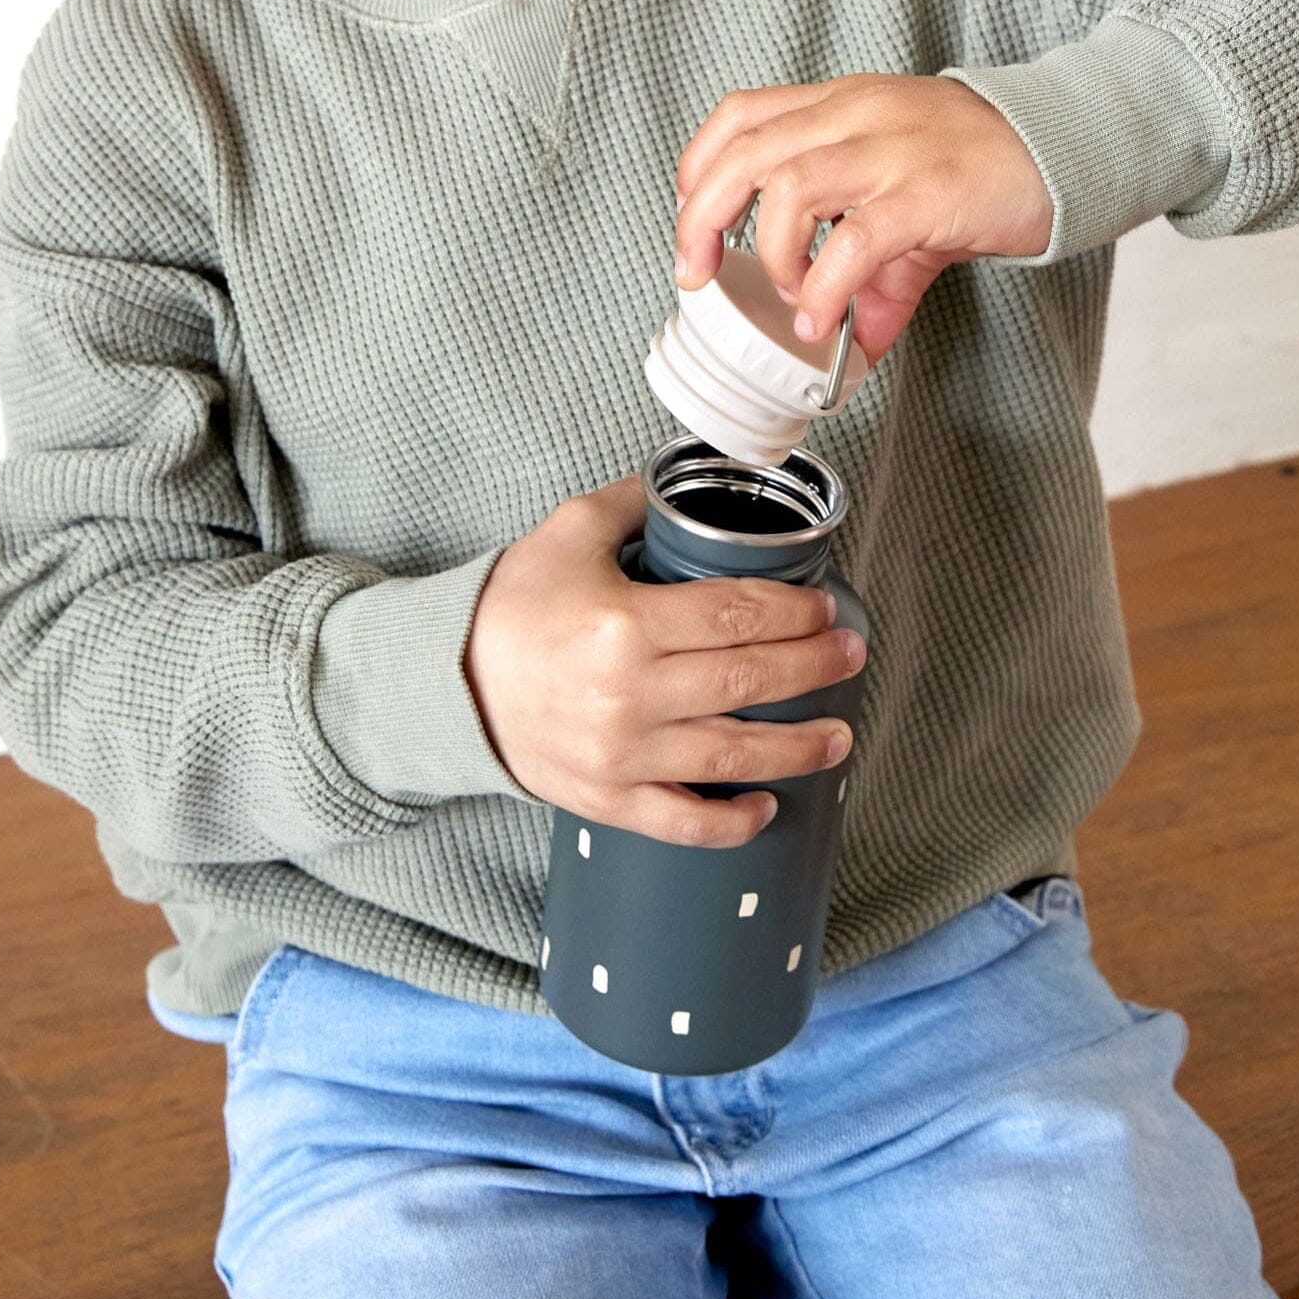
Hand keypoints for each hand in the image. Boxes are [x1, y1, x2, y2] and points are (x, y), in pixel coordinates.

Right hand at [463, 474, 862, 846]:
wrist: (446, 682)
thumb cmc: (511, 605)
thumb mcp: (568, 532)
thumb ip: (633, 501)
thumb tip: (688, 474)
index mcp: (625, 623)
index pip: (736, 614)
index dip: (793, 611)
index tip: (825, 607)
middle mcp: (630, 694)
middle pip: (749, 678)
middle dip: (814, 666)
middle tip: (852, 653)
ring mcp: (621, 754)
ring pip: (733, 754)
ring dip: (797, 747)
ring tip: (839, 735)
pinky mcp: (606, 800)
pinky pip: (682, 821)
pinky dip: (729, 823)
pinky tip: (766, 808)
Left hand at [673, 73, 1052, 363]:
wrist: (1064, 145)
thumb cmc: (979, 165)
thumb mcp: (906, 204)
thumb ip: (866, 273)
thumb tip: (847, 345)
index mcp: (839, 106)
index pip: (739, 115)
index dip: (698, 169)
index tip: (693, 224)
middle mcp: (855, 116)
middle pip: (744, 151)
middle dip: (702, 218)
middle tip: (699, 273)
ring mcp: (892, 150)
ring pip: (789, 186)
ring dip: (772, 252)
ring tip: (790, 294)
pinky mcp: (930, 192)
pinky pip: (856, 239)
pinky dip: (825, 286)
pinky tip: (824, 319)